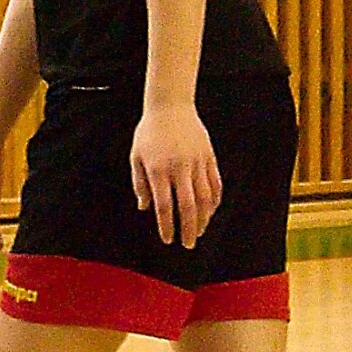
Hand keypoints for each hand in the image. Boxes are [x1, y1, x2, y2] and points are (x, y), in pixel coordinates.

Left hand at [131, 102, 221, 248]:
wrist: (171, 106)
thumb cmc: (149, 132)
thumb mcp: (136, 156)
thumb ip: (140, 184)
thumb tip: (144, 208)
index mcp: (158, 170)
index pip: (164, 206)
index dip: (166, 226)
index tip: (168, 240)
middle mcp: (179, 169)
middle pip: (188, 206)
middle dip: (188, 229)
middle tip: (188, 245)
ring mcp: (197, 163)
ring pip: (205, 198)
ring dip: (203, 219)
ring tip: (199, 231)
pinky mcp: (209, 157)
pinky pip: (215, 184)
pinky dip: (214, 201)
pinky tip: (210, 212)